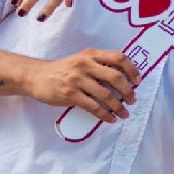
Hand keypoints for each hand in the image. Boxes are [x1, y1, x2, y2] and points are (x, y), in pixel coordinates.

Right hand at [22, 48, 139, 122]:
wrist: (36, 76)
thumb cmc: (63, 69)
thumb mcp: (81, 60)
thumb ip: (99, 65)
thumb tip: (125, 80)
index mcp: (91, 54)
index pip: (118, 58)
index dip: (132, 69)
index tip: (138, 81)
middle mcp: (85, 64)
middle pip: (115, 77)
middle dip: (128, 91)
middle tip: (132, 100)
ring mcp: (76, 79)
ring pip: (105, 95)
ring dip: (118, 107)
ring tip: (124, 113)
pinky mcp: (69, 94)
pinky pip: (93, 106)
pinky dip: (104, 114)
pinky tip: (110, 118)